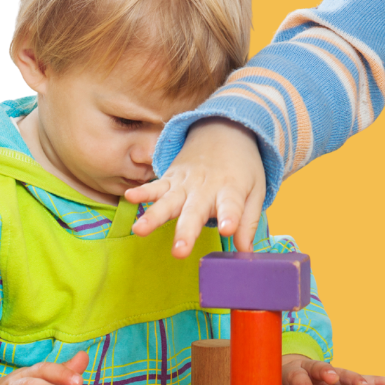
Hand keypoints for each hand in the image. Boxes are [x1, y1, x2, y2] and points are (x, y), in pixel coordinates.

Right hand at [125, 118, 265, 255]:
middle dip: (186, 231)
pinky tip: (129, 197)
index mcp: (231, 190)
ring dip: (154, 216)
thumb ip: (249, 222)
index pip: (232, 206)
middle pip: (195, 211)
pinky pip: (155, 185)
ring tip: (140, 230)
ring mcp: (185, 183)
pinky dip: (142, 191)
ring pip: (168, 201)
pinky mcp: (171, 178)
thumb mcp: (255, 190)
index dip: (230, 217)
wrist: (224, 131)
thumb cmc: (242, 168)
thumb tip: (246, 252)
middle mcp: (206, 188)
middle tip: (179, 251)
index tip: (227, 230)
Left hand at [281, 355, 384, 384]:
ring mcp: (329, 377)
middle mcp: (312, 371)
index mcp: (292, 372)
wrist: (288, 382)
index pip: (297, 377)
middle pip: (321, 369)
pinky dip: (373, 382)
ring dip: (354, 380)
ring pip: (343, 375)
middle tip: (334, 379)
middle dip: (330, 373)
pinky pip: (358, 383)